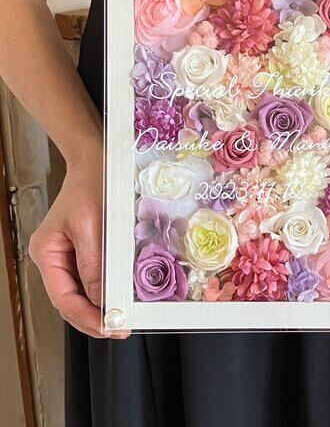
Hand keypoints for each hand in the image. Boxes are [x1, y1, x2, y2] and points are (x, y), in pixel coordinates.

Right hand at [28, 150, 125, 338]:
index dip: (86, 317)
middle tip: (122, 327)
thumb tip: (102, 300)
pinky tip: (125, 294)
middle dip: (95, 316)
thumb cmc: (92, 185)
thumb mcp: (92, 225)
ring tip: (125, 316)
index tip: (109, 327)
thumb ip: (95, 263)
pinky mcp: (89, 248)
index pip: (63, 297)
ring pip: (85, 290)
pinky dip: (109, 287)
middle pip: (72, 298)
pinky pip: (97, 275)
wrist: (99, 160)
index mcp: (47, 253)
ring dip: (104, 304)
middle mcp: (56, 257)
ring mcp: (72, 254)